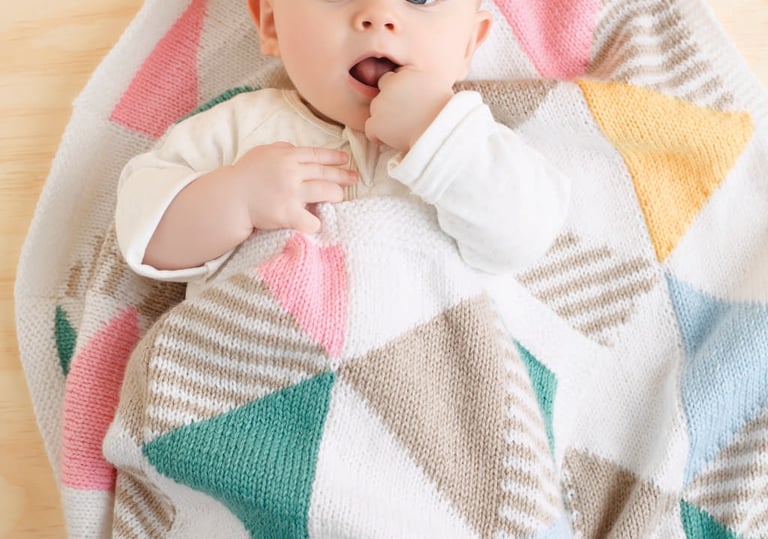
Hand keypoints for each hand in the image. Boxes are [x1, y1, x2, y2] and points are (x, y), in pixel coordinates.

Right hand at [235, 142, 356, 232]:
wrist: (230, 198)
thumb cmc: (245, 175)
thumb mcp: (262, 153)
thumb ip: (281, 149)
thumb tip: (295, 148)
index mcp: (286, 156)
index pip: (316, 155)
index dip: (334, 157)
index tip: (346, 160)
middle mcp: (291, 172)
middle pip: (325, 173)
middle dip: (343, 176)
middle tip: (354, 178)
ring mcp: (291, 193)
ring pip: (326, 193)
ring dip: (336, 195)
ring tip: (339, 197)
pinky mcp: (288, 213)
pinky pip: (311, 220)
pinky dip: (315, 222)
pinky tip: (315, 223)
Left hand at [365, 68, 453, 151]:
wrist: (441, 130)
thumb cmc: (445, 111)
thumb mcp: (439, 86)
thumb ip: (423, 82)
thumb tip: (419, 87)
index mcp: (407, 73)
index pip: (392, 77)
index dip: (397, 89)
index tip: (406, 100)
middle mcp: (391, 84)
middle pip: (382, 92)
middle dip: (390, 102)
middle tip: (405, 115)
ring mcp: (382, 104)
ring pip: (376, 110)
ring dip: (385, 118)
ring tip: (402, 127)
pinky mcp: (377, 123)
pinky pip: (370, 129)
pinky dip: (377, 135)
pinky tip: (390, 138)